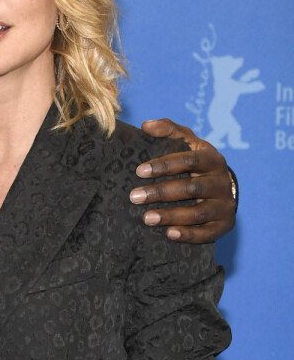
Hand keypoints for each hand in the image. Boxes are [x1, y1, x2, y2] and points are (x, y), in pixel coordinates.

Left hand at [130, 118, 235, 243]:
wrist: (223, 189)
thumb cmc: (198, 164)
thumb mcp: (188, 144)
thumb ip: (169, 131)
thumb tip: (146, 125)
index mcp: (212, 159)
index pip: (190, 159)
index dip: (165, 165)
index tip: (139, 171)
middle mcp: (221, 182)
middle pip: (192, 187)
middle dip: (161, 192)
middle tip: (134, 196)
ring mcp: (224, 205)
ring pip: (198, 212)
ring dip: (171, 215)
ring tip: (146, 218)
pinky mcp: (224, 225)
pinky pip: (207, 233)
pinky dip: (188, 235)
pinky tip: (169, 234)